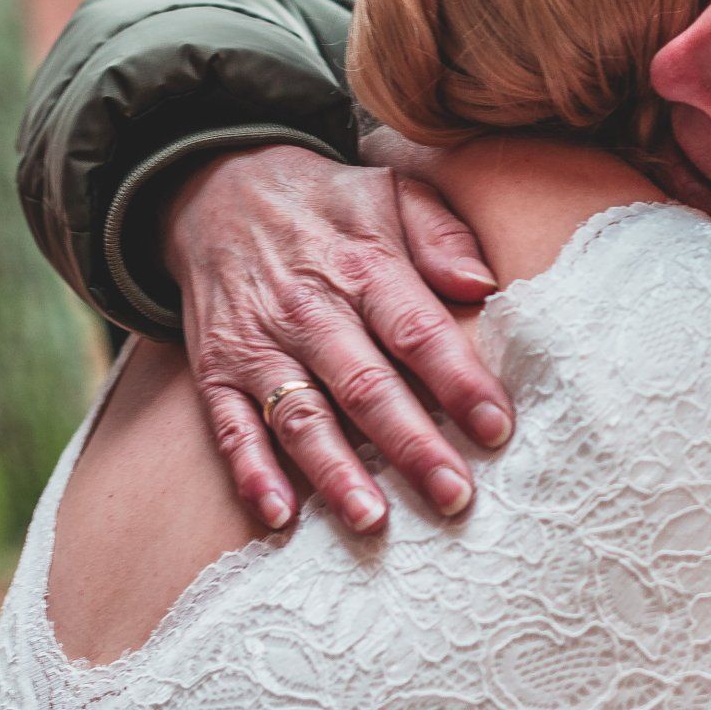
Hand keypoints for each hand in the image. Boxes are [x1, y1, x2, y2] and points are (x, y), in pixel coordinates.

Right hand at [163, 145, 512, 533]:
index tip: (497, 428)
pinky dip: (252, 472)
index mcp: (364, 267)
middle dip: (411, 446)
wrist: (213, 188)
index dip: (458, 382)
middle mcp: (311, 311)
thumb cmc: (327, 203)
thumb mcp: (390, 191)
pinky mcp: (218, 370)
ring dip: (336, 472)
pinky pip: (231, 427)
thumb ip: (442, 234)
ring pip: (302, 417)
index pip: (418, 332)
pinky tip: (279, 516)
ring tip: (372, 521)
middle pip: (366, 387)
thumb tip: (482, 285)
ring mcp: (260, 344)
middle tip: (454, 497)